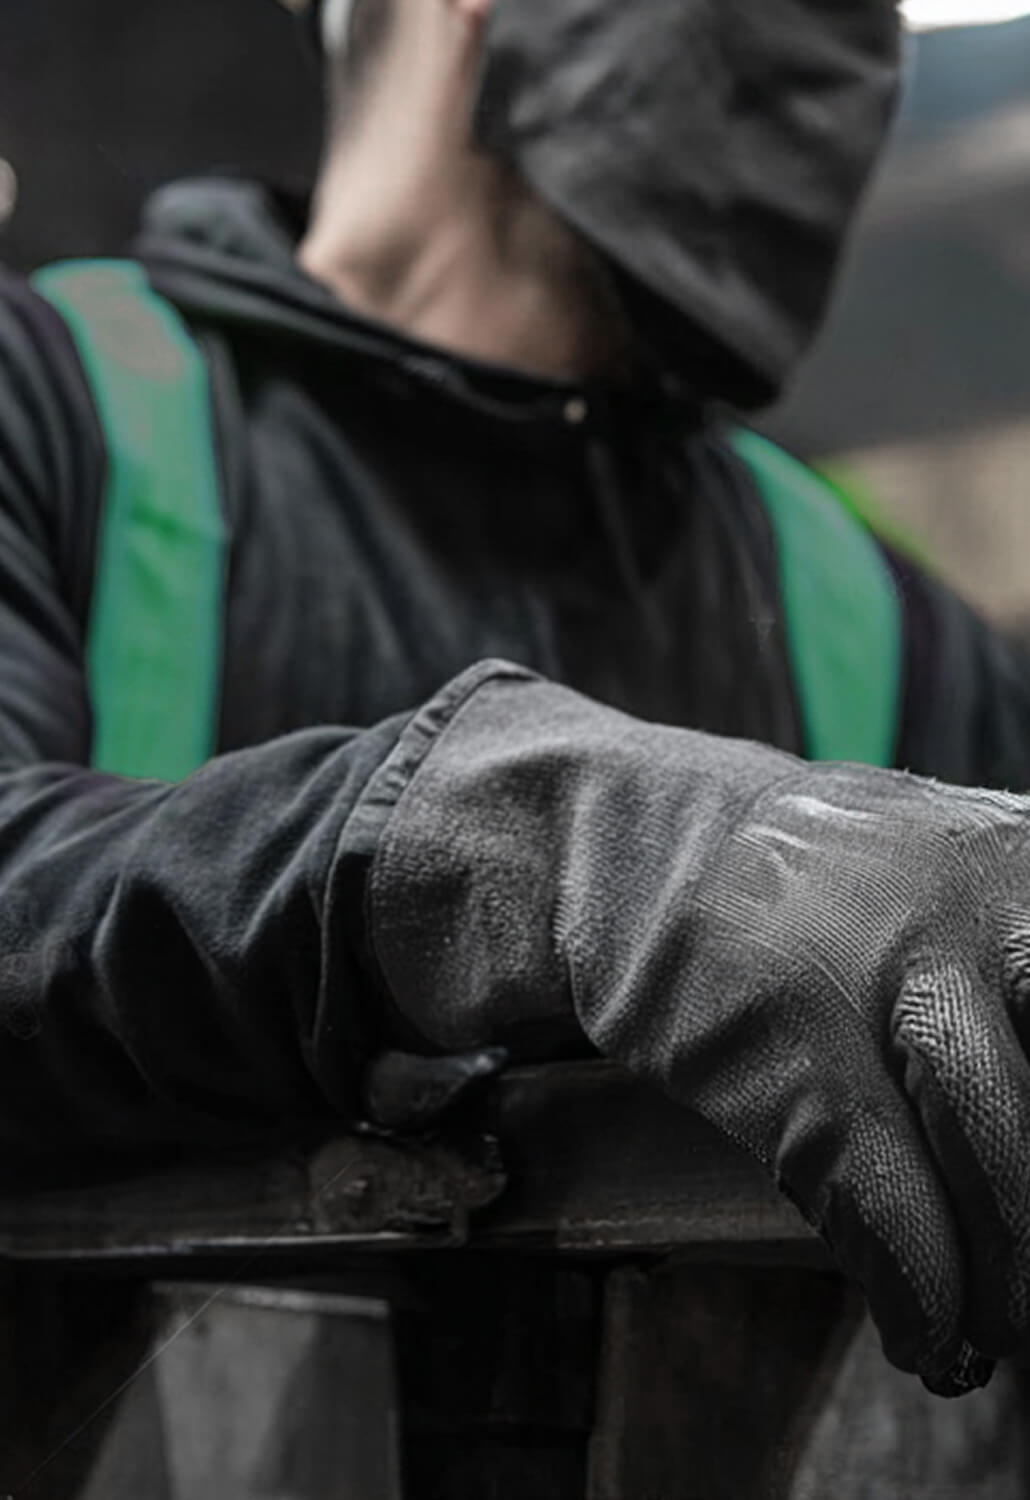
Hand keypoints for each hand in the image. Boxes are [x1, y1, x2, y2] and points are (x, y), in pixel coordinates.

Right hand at [368, 665, 1029, 1395]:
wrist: (630, 839)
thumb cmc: (796, 881)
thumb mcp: (945, 878)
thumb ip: (1013, 978)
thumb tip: (1026, 1129)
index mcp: (1024, 858)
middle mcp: (974, 900)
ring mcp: (881, 967)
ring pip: (1000, 1157)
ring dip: (1006, 1280)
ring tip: (996, 1329)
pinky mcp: (790, 1044)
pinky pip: (888, 1201)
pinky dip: (917, 1289)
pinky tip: (922, 1326)